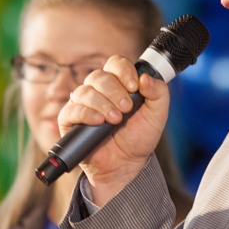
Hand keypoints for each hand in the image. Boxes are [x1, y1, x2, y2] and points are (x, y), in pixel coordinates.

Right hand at [57, 55, 169, 206]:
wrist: (126, 165)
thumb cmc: (139, 138)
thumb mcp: (157, 115)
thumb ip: (158, 93)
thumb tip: (145, 77)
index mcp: (118, 84)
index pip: (115, 63)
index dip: (124, 71)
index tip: (134, 86)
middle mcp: (98, 91)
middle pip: (99, 76)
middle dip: (115, 91)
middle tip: (126, 109)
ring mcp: (82, 104)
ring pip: (85, 91)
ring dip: (102, 104)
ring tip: (115, 120)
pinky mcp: (69, 120)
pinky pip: (72, 109)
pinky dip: (86, 113)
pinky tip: (98, 121)